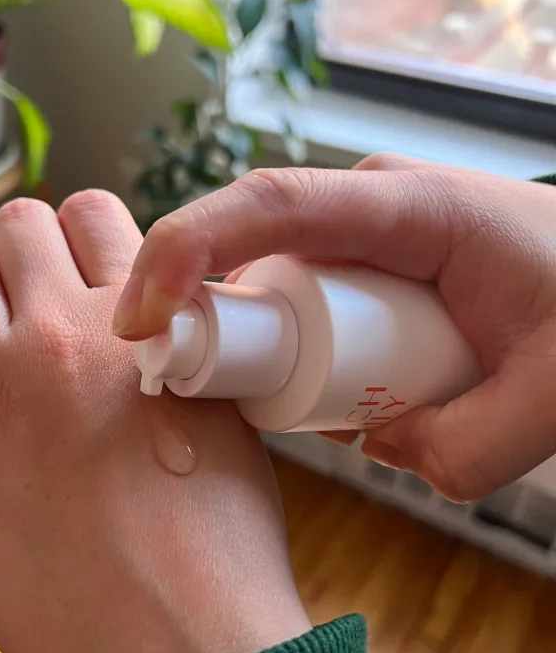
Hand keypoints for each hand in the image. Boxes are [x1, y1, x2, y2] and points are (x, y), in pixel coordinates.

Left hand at [0, 192, 309, 652]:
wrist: (176, 652)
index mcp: (140, 319)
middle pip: (14, 225)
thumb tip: (143, 320)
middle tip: (39, 301)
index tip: (85, 266)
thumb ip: (179, 347)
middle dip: (28, 253)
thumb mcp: (226, 415)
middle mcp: (57, 334)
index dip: (86, 234)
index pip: (91, 211)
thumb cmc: (219, 544)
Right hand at [112, 155, 555, 501]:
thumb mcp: (552, 397)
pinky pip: (303, 304)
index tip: (138, 319)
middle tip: (222, 402)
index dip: (185, 250)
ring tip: (355, 402)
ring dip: (272, 350)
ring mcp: (363, 235)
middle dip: (218, 327)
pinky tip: (357, 392)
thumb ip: (465, 448)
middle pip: (252, 255)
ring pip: (276, 288)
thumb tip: (376, 441)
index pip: (269, 204)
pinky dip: (301, 352)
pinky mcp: (364, 265)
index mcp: (410, 208)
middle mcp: (370, 208)